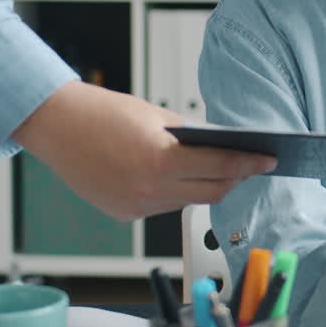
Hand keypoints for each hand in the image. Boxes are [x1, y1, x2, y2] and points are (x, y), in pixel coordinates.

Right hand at [13, 81, 275, 219]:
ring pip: (187, 201)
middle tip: (251, 165)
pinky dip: (175, 192)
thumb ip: (191, 136)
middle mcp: (150, 191)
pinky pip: (163, 206)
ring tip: (218, 168)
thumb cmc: (101, 113)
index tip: (269, 160)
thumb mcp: (156, 115)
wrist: (55, 126)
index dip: (250, 164)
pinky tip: (178, 176)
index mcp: (161, 161)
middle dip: (235, 179)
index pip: (222, 167)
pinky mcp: (124, 214)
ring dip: (204, 186)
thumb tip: (220, 146)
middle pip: (212, 192)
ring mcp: (136, 207)